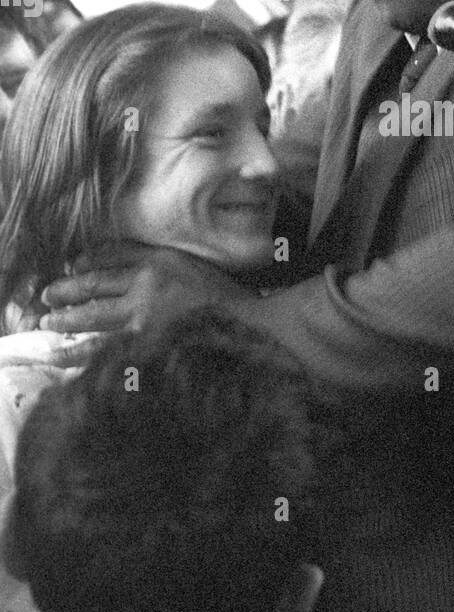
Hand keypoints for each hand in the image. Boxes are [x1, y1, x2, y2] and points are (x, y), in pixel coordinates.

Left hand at [38, 243, 247, 334]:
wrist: (248, 328)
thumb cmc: (225, 298)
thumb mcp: (190, 266)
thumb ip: (158, 263)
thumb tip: (121, 268)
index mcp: (160, 262)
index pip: (112, 255)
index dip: (87, 260)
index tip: (71, 266)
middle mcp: (147, 286)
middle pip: (96, 284)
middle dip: (67, 290)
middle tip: (46, 296)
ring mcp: (145, 318)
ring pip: (96, 317)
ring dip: (68, 320)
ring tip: (49, 323)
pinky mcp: (147, 345)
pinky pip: (109, 347)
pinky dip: (88, 352)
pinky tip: (72, 356)